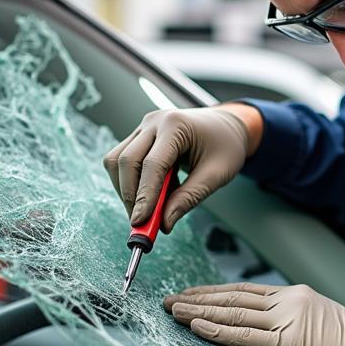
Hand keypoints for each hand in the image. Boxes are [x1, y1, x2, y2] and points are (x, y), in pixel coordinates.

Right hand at [103, 106, 249, 231]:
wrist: (227, 126)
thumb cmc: (226, 147)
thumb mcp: (216, 175)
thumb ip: (189, 198)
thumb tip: (164, 223)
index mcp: (176, 125)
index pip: (152, 164)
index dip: (144, 196)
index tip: (140, 221)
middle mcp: (155, 122)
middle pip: (127, 161)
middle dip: (130, 196)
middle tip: (140, 223)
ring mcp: (144, 126)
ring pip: (117, 160)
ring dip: (126, 189)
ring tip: (150, 208)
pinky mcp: (140, 135)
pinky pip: (123, 160)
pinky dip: (132, 182)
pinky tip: (155, 192)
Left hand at [164, 282, 344, 345]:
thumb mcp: (317, 318)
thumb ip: (289, 317)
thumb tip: (261, 325)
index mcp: (292, 294)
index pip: (242, 290)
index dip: (212, 292)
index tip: (189, 294)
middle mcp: (286, 301)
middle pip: (232, 298)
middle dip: (197, 299)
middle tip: (169, 301)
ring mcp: (287, 320)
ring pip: (233, 312)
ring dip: (199, 312)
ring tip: (174, 312)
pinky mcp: (289, 343)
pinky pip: (245, 335)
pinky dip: (218, 330)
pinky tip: (198, 326)